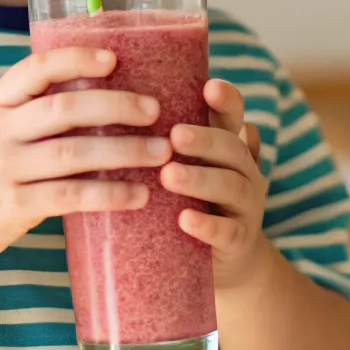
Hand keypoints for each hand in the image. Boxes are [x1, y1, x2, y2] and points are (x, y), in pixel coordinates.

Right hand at [0, 47, 172, 271]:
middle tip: (156, 109)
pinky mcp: (9, 208)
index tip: (114, 58)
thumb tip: (99, 95)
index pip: (35, 69)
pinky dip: (107, 194)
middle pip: (63, 108)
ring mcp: (2, 170)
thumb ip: (28, 113)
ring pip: (73, 152)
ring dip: (124, 150)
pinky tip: (137, 195)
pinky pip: (68, 196)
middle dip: (116, 104)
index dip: (76, 59)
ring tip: (162, 152)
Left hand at [162, 79, 273, 290]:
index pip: (233, 116)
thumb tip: (105, 103)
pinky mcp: (238, 242)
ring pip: (232, 186)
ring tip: (168, 175)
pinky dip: (208, 226)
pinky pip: (228, 232)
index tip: (209, 86)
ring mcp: (245, 207)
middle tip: (174, 135)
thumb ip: (161, 142)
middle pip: (232, 148)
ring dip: (201, 178)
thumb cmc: (189, 202)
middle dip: (205, 140)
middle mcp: (244, 171)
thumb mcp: (183, 168)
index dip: (227, 101)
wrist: (221, 262)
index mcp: (228, 148)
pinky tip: (185, 220)